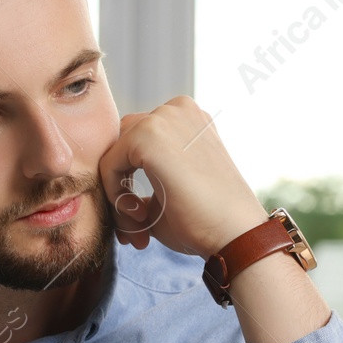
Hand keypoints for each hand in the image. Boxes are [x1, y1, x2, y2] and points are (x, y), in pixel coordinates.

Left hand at [98, 96, 267, 258]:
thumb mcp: (167, 194)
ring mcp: (163, 117)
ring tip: (139, 228)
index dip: (128, 186)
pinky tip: (140, 216)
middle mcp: (176, 109)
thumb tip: (111, 196)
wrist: (235, 234)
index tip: (140, 223)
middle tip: (136, 228)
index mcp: (185, 119)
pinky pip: (108, 164)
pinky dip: (115, 195)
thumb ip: (138, 184)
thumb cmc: (206, 221)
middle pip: (120, 145)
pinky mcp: (148, 134)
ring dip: (118, 196)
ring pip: (113, 155)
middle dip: (120, 188)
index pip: (133, 143)